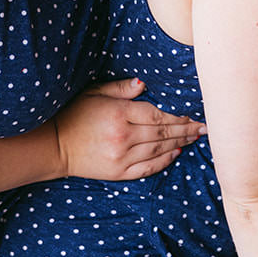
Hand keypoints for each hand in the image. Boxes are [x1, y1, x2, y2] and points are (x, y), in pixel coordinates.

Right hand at [53, 79, 202, 181]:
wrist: (52, 146)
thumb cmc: (74, 115)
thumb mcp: (94, 93)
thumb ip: (121, 89)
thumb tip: (145, 83)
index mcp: (118, 114)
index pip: (157, 115)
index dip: (178, 116)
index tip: (193, 114)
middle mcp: (123, 137)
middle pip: (163, 133)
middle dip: (187, 129)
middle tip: (205, 127)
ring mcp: (121, 157)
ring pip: (159, 150)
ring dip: (181, 143)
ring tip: (196, 137)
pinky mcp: (118, 172)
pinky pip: (148, 167)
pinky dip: (165, 160)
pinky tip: (177, 153)